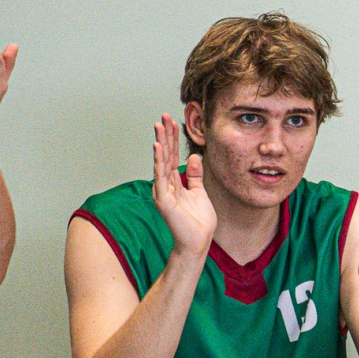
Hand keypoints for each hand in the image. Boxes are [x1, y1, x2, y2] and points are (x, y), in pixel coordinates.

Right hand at [150, 114, 217, 258]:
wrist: (198, 241)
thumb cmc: (198, 221)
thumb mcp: (199, 191)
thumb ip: (195, 175)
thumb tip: (195, 156)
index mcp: (175, 182)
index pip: (173, 155)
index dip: (173, 138)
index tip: (173, 121)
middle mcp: (166, 184)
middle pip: (166, 155)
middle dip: (165, 135)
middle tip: (164, 116)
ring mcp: (163, 191)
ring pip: (161, 162)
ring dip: (160, 142)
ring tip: (159, 125)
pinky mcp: (163, 199)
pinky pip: (160, 177)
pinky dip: (159, 161)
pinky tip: (158, 147)